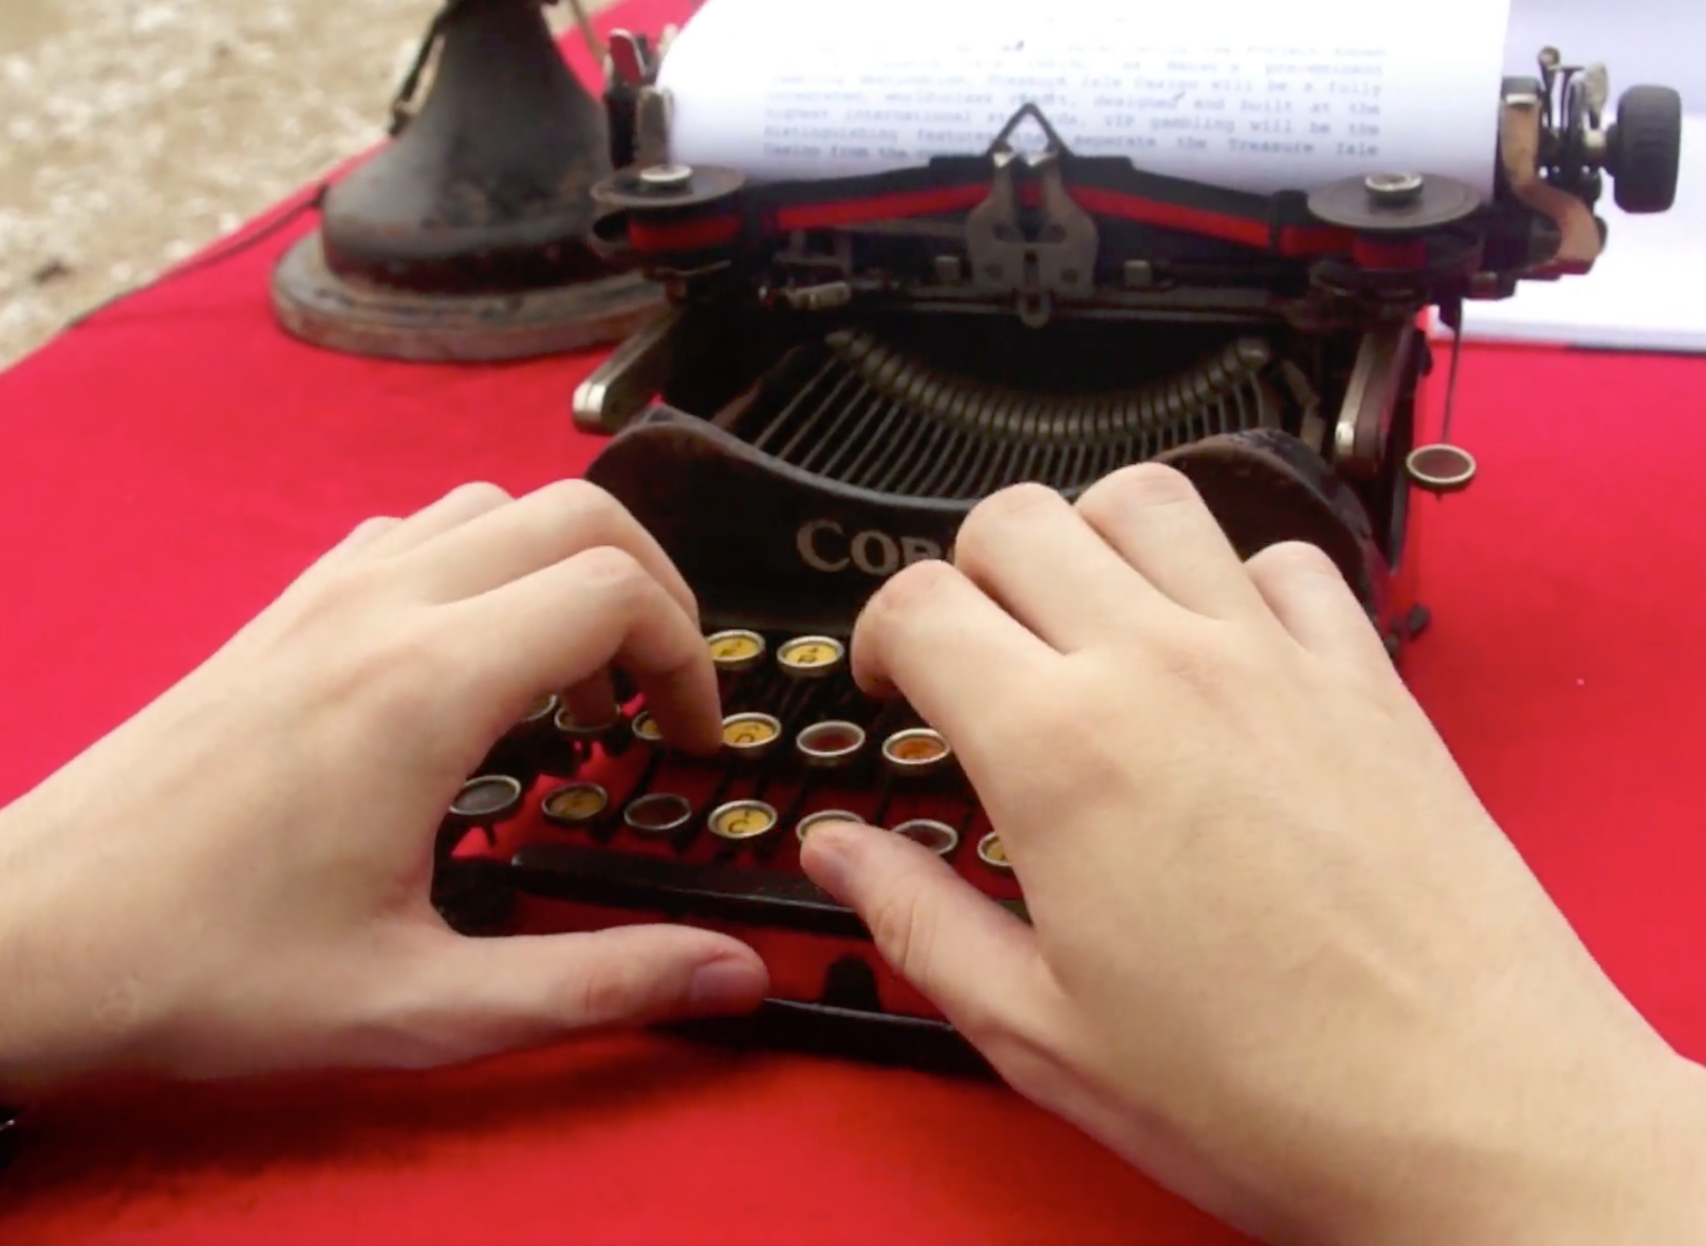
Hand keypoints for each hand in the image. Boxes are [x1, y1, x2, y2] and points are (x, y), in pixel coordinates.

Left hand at [0, 482, 766, 1098]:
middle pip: (575, 514)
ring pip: (495, 506)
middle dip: (654, 591)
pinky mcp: (283, 609)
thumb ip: (592, 985)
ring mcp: (323, 594)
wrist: (33, 936)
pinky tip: (473, 665)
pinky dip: (487, 565)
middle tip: (659, 698)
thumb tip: (732, 973)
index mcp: (425, 685)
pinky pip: (418, 532)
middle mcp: (381, 607)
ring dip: (568, 570)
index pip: (616, 591)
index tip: (690, 743)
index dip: (690, 658)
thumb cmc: (210, 971)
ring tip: (576, 683)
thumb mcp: (420, 1005)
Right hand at [801, 467, 1705, 1245]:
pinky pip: (1285, 559)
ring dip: (1091, 540)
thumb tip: (841, 856)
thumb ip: (918, 920)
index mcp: (1061, 750)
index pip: (922, 603)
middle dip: (968, 569)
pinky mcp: (1364, 676)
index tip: (894, 681)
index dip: (879, 633)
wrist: (1473, 1112)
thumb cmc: (1268, 1092)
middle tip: (975, 651)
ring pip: (1150, 499)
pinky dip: (1234, 577)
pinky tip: (1222, 651)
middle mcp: (1163, 669)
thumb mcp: (1042, 1031)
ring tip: (1086, 622)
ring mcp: (1273, 659)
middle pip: (1020, 519)